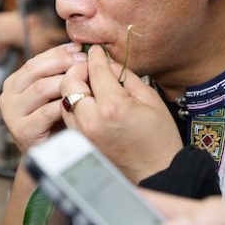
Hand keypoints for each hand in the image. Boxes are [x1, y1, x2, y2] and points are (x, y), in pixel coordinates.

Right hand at [0, 43, 85, 152]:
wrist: (48, 157)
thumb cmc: (56, 121)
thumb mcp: (56, 92)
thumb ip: (62, 73)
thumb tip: (83, 50)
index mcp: (15, 82)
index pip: (37, 60)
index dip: (59, 53)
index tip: (80, 49)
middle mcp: (8, 95)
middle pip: (37, 70)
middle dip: (64, 63)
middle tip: (86, 62)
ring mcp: (12, 113)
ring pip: (42, 88)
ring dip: (67, 82)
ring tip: (87, 80)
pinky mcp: (21, 130)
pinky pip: (47, 111)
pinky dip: (65, 105)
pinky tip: (80, 103)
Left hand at [60, 45, 181, 182]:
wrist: (157, 173)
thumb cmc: (159, 137)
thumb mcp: (150, 99)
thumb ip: (126, 77)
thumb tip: (108, 63)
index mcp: (113, 107)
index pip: (94, 70)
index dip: (95, 56)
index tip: (96, 51)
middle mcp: (92, 121)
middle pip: (69, 82)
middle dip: (78, 70)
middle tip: (90, 68)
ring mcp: (82, 134)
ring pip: (64, 99)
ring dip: (74, 88)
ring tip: (89, 85)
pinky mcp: (80, 143)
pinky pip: (68, 116)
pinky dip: (74, 105)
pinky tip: (88, 103)